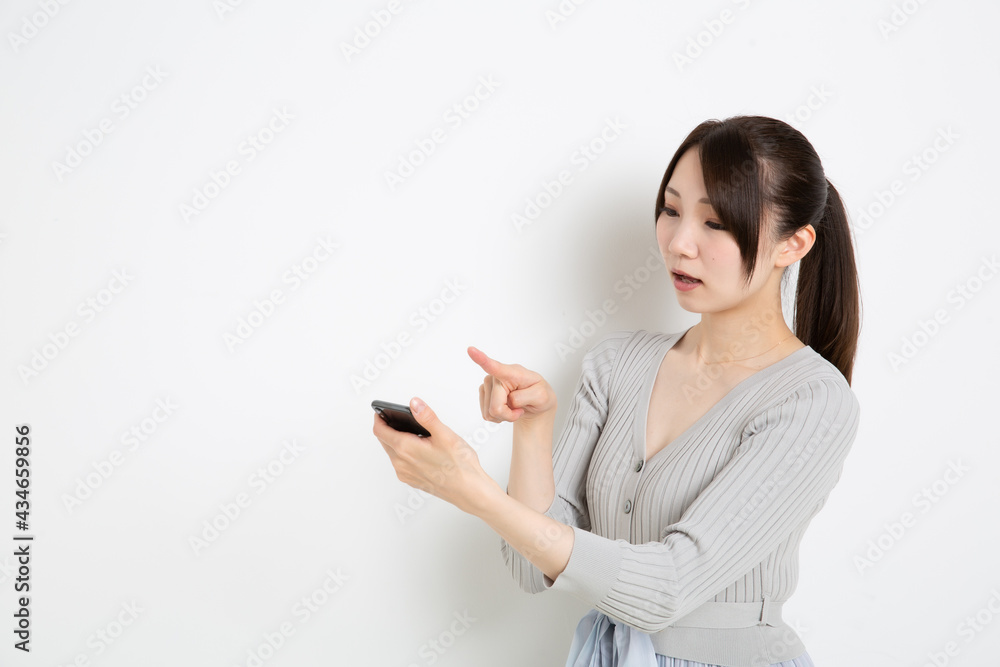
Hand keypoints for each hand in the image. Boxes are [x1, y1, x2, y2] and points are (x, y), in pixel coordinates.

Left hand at [373, 397, 498, 514]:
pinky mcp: (412, 481)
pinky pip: (400, 463)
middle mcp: (401, 463)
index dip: (379, 418)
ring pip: (392, 453)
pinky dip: (403, 453)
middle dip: (388, 428)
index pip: (380, 431)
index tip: (381, 412)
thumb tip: (414, 404)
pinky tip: (419, 450)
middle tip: (398, 419)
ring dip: (396, 441)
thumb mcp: (445, 434)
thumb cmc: (460, 465)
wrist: (469, 491)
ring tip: (413, 433)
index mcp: (406, 449)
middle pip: (385, 441)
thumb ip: (427, 417)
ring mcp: (405, 474)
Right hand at [467, 346, 555, 423]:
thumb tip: (509, 400)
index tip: (470, 349)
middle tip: (519, 410)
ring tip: (514, 407)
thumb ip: (525, 397)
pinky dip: (498, 417)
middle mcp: (497, 376)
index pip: (495, 366)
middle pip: (495, 406)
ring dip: (504, 416)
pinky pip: (486, 414)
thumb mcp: (542, 396)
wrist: (535, 402)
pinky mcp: (484, 392)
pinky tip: (506, 409)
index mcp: (513, 372)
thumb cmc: (539, 394)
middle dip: (508, 415)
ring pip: (490, 412)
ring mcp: (488, 384)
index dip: (481, 359)